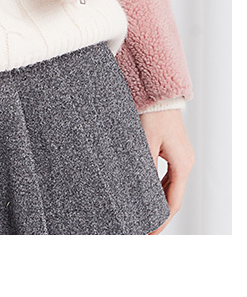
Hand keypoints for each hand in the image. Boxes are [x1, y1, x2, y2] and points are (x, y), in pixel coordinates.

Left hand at [139, 109, 194, 233]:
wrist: (158, 91)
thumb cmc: (152, 112)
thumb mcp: (144, 142)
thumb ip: (144, 168)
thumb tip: (139, 192)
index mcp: (182, 164)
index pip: (173, 203)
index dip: (161, 221)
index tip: (149, 233)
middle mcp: (185, 162)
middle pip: (174, 197)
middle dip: (160, 214)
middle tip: (144, 229)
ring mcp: (181, 156)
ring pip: (171, 187)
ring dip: (159, 201)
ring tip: (145, 215)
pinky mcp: (174, 150)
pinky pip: (169, 175)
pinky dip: (159, 188)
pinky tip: (148, 193)